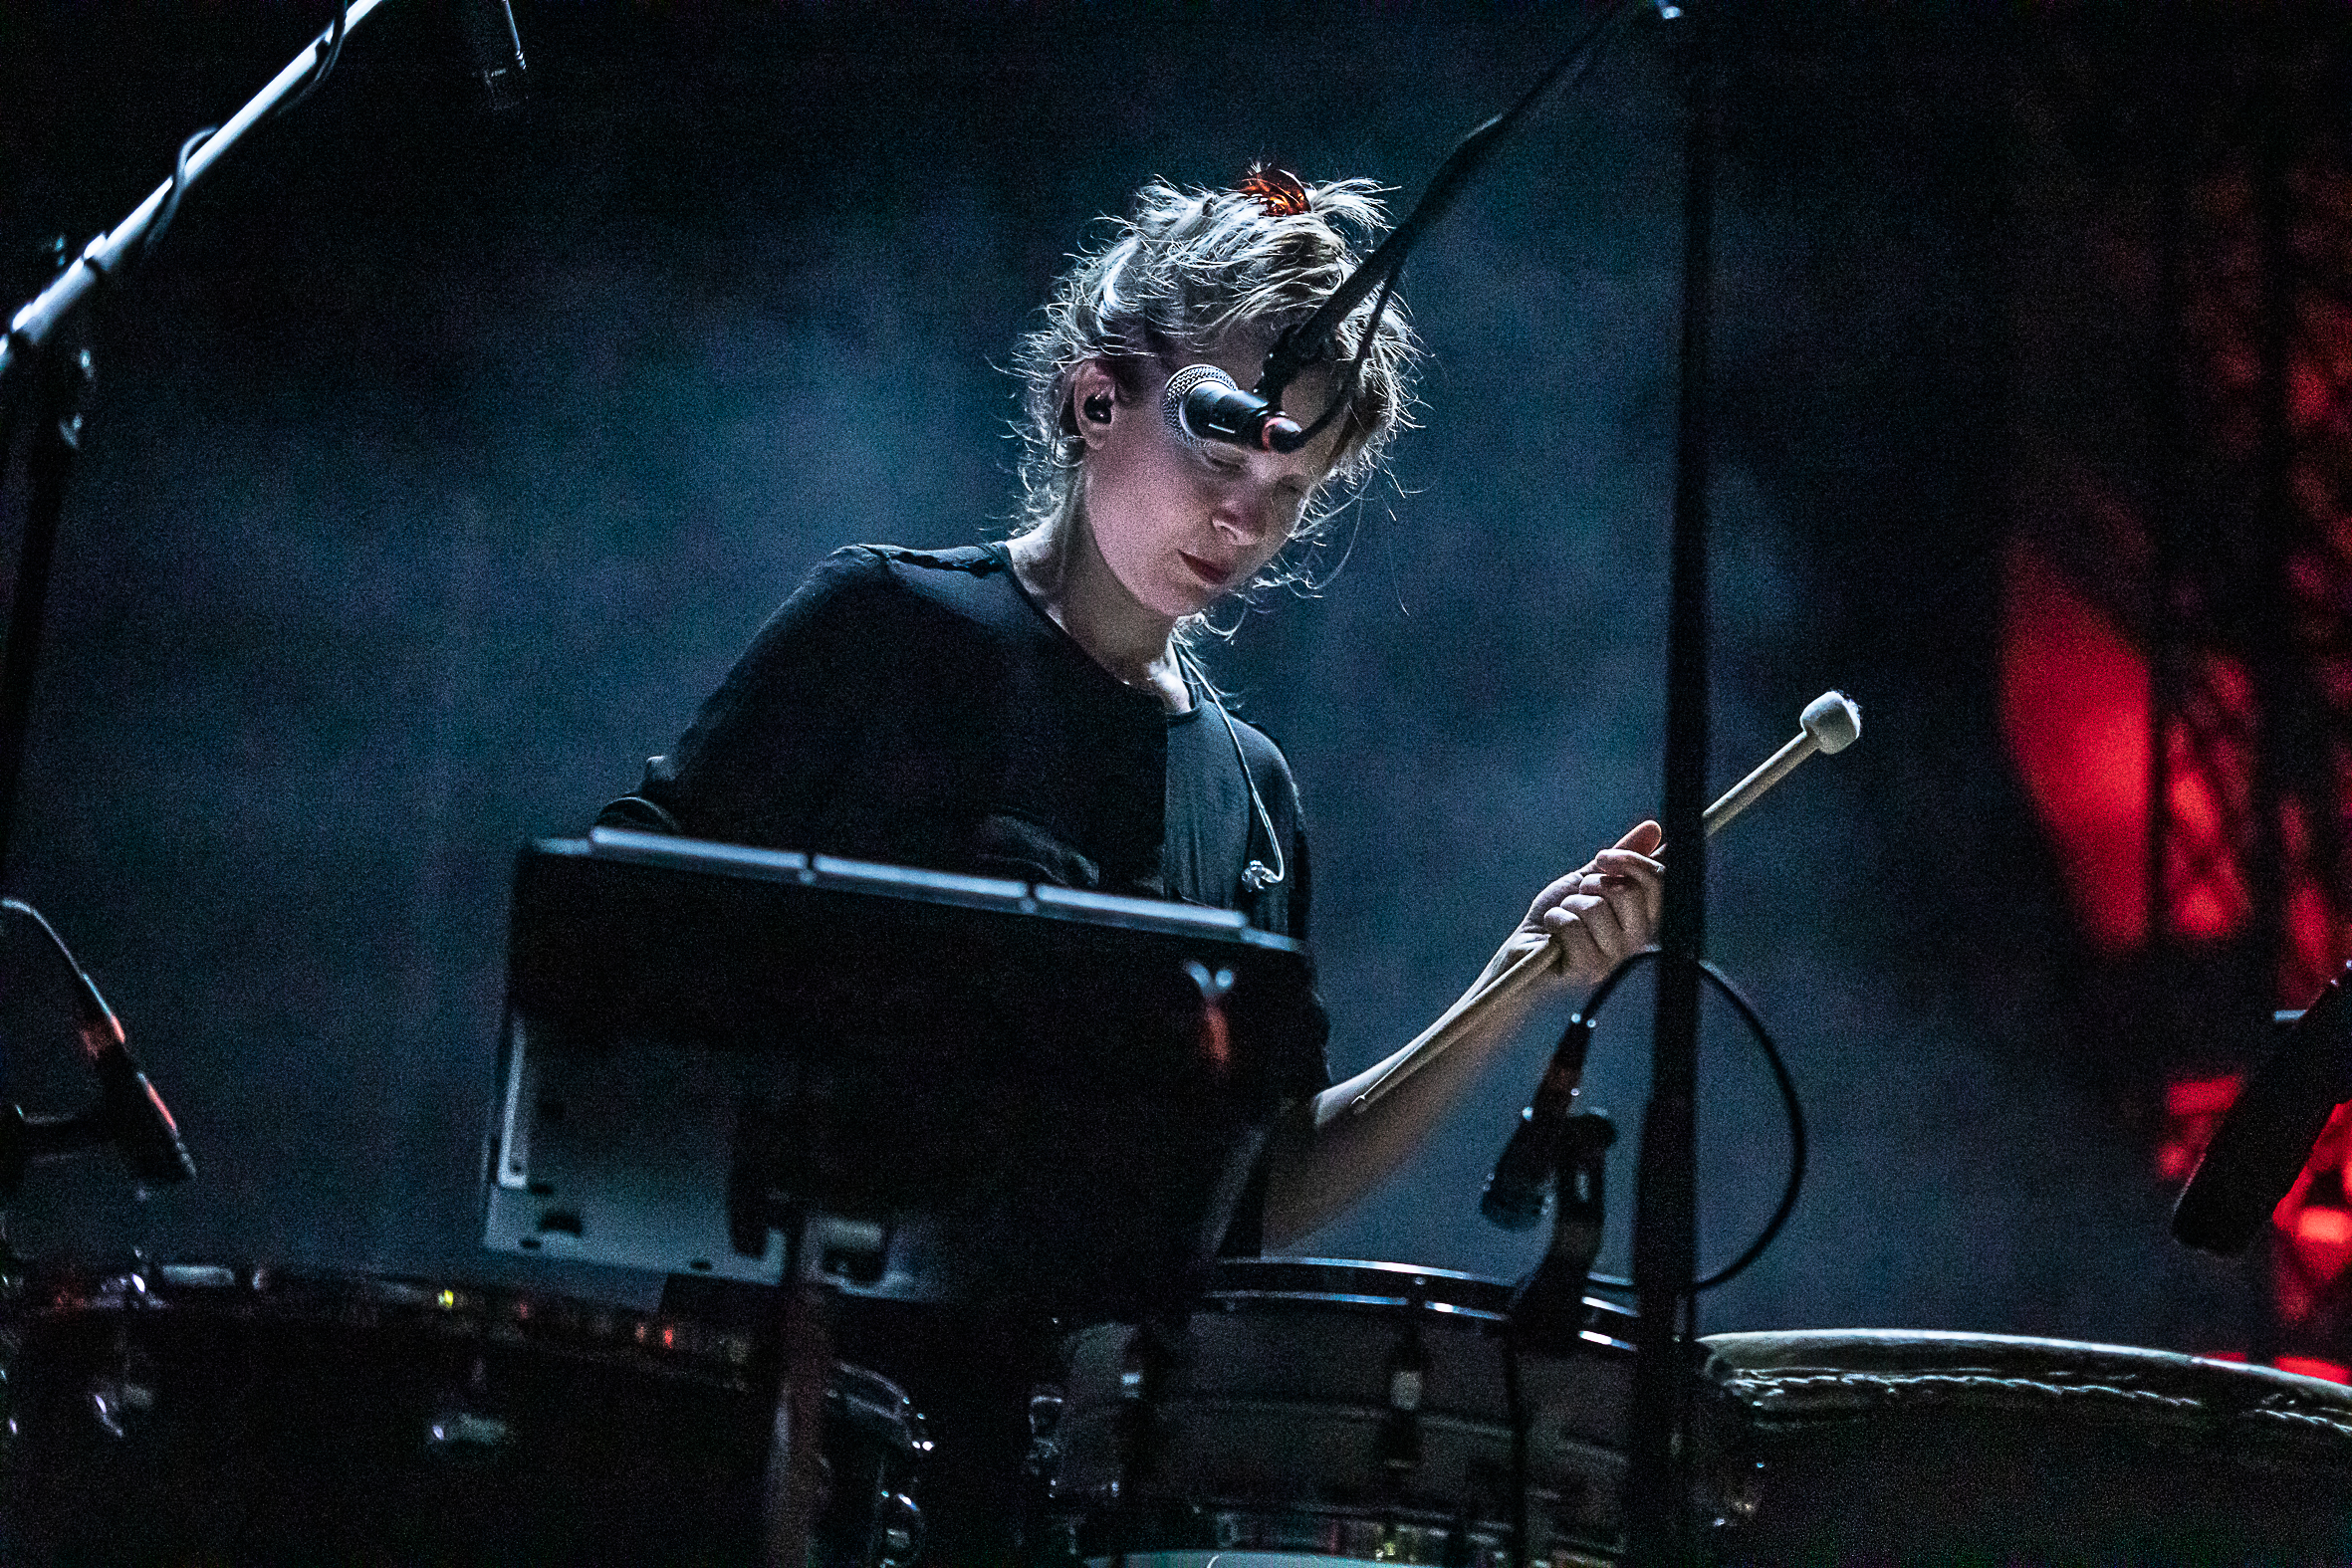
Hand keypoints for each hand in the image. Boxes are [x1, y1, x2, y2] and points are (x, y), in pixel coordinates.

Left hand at [1498, 820, 1664, 992]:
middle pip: (1629, 891)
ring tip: (1563, 921)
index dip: (1632, 861)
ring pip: (1597, 907)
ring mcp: (1615, 960)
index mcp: (1644, 922)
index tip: (1602, 858)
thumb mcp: (1589, 881)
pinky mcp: (1588, 970)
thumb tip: (1653, 829)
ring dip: (1569, 905)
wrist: (1524, 953)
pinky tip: (1552, 936)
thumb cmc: (1558, 920)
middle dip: (1593, 884)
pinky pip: (1573, 926)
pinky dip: (1554, 920)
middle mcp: (1637, 945)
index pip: (1662, 883)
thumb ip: (1622, 860)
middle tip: (1577, 898)